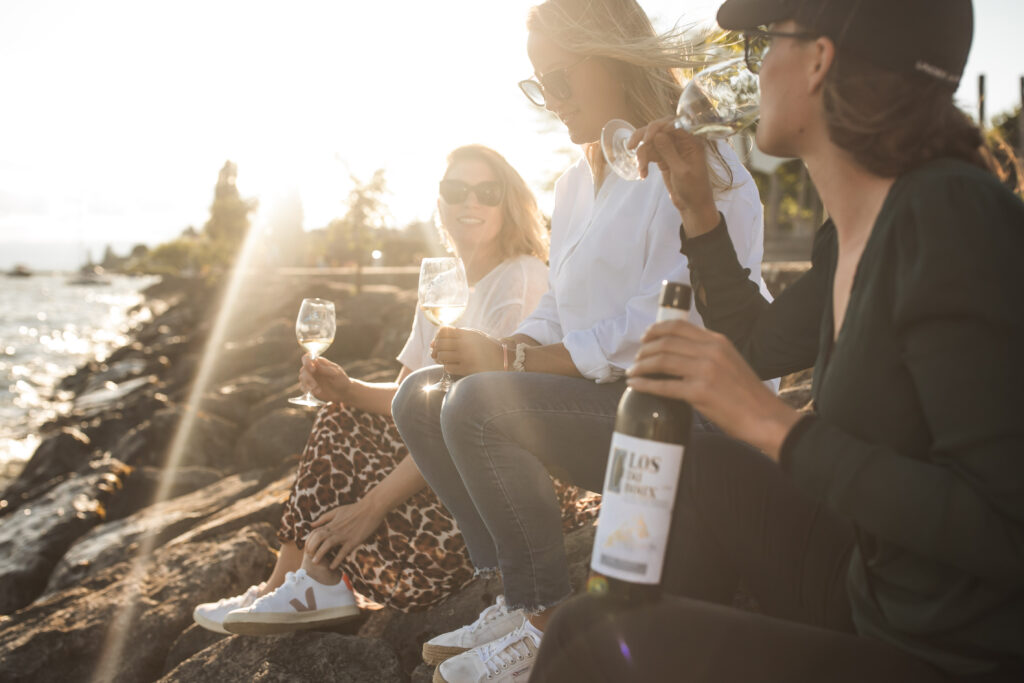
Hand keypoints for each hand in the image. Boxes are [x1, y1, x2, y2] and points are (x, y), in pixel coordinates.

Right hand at [299, 355, 351, 403]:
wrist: (343, 393)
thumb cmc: (341, 380)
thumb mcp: (336, 374)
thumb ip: (325, 369)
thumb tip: (315, 361)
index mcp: (319, 362)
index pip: (308, 357)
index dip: (307, 361)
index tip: (313, 369)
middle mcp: (313, 368)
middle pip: (303, 369)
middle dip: (307, 378)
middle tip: (314, 385)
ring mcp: (310, 377)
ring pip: (301, 378)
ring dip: (307, 384)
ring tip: (318, 390)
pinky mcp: (309, 387)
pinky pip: (302, 387)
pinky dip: (306, 390)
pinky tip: (315, 392)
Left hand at [304, 498, 386, 569]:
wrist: (371, 508)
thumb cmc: (355, 509)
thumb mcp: (337, 511)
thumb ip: (324, 518)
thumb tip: (311, 525)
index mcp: (332, 523)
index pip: (315, 532)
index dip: (309, 541)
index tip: (307, 548)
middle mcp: (336, 529)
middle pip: (318, 538)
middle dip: (311, 547)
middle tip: (309, 556)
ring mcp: (344, 535)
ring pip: (328, 544)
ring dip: (320, 554)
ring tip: (315, 562)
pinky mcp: (354, 540)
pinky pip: (343, 552)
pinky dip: (337, 560)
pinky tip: (332, 567)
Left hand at [430, 327, 502, 374]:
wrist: (502, 359)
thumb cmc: (485, 346)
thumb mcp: (473, 335)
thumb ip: (455, 336)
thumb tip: (432, 344)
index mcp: (467, 334)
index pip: (443, 330)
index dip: (438, 336)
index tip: (440, 341)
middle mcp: (465, 344)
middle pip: (440, 343)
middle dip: (437, 348)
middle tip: (441, 352)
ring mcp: (466, 357)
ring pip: (441, 356)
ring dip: (441, 358)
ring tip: (447, 359)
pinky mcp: (467, 369)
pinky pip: (448, 367)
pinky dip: (448, 367)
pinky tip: (454, 365)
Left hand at [626, 319, 800, 459]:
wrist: (765, 418)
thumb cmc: (747, 394)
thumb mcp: (731, 362)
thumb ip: (709, 353)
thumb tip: (682, 353)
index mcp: (718, 341)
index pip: (679, 326)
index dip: (656, 329)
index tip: (645, 337)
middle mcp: (711, 352)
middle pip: (665, 342)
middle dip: (644, 350)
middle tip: (637, 359)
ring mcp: (705, 371)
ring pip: (661, 361)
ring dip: (641, 366)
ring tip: (633, 372)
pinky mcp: (700, 393)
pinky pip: (664, 386)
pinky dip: (644, 384)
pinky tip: (635, 385)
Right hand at [631, 117, 719, 236]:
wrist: (693, 206)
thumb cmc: (694, 190)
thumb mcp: (682, 171)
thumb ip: (669, 152)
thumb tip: (657, 134)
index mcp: (691, 141)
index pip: (673, 124)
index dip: (658, 127)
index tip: (647, 139)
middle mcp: (681, 141)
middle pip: (659, 129)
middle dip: (644, 136)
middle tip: (632, 146)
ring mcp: (671, 150)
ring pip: (651, 142)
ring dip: (642, 155)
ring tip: (641, 170)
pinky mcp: (663, 159)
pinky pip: (649, 154)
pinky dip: (644, 163)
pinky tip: (643, 174)